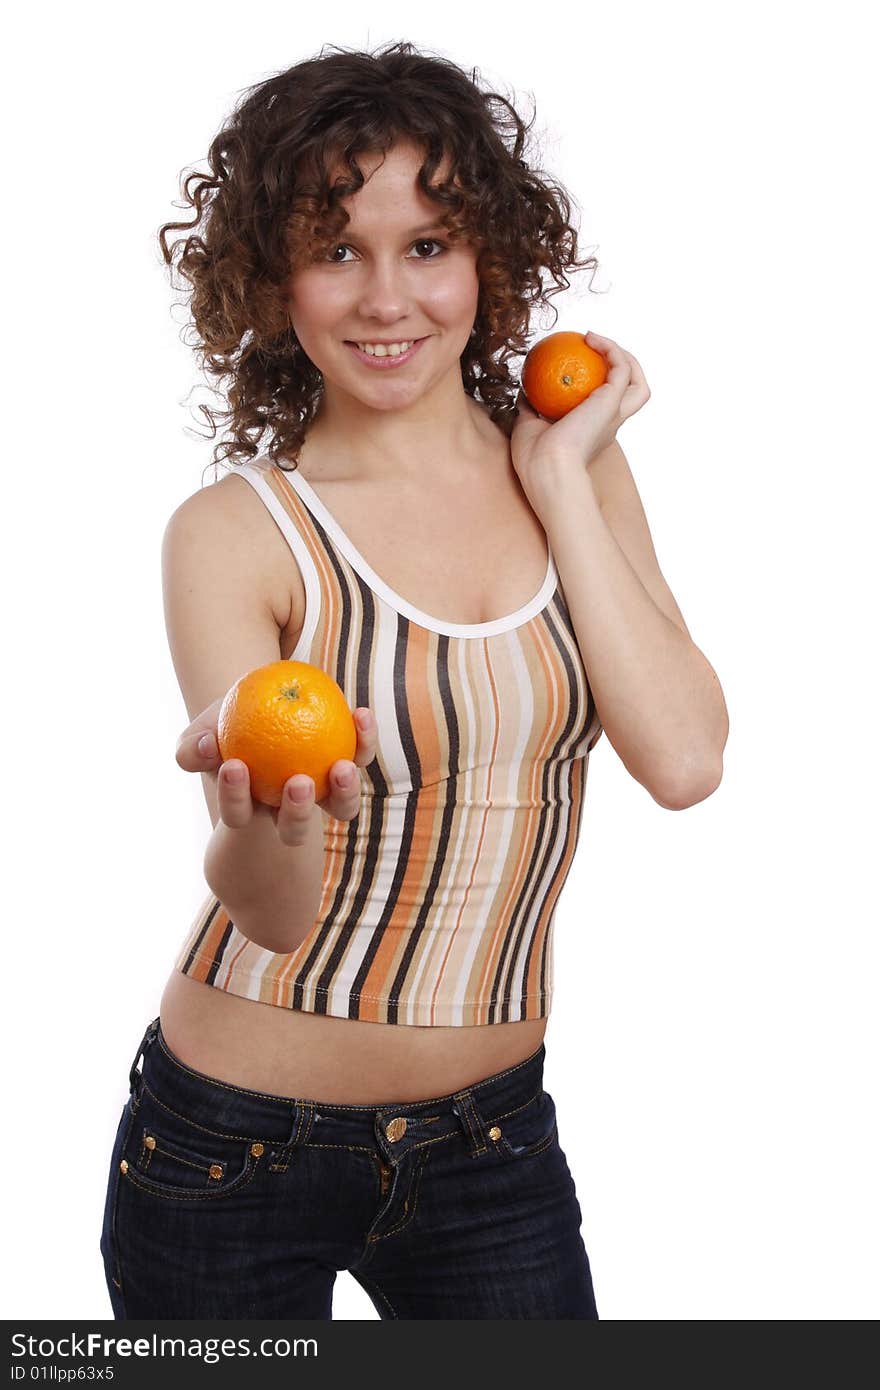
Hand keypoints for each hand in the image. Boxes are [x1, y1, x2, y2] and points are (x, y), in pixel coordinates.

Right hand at [175, 697, 377, 845]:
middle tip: (298, 782)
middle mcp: (287, 810)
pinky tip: (361, 714)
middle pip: (295, 830)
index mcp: (248, 808)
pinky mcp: (348, 766)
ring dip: (345, 792)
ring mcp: (321, 793)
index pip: (238, 815)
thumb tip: (205, 747)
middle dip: (298, 814)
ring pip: (340, 808)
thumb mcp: (201, 733)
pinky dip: (364, 739)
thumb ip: (193, 747)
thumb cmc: (224, 725)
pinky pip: (360, 757)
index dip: (235, 797)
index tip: (233, 766)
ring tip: (341, 766)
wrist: (260, 704)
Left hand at [510, 331, 649, 507]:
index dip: (595, 387)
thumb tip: (524, 389)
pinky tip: (589, 338)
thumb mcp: (528, 427)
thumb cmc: (534, 458)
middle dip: (621, 373)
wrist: (546, 468)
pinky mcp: (612, 401)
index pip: (602, 408)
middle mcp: (608, 424)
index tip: (572, 368)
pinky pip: (621, 367)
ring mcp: (614, 414)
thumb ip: (530, 408)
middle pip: (631, 397)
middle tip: (592, 352)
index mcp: (591, 432)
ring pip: (639, 385)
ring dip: (626, 359)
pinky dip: (611, 349)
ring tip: (596, 341)